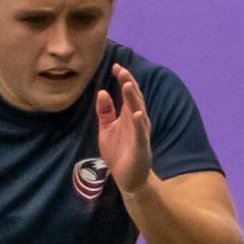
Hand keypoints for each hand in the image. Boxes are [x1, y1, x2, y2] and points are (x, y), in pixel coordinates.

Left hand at [95, 63, 153, 193]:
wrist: (128, 178)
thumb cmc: (119, 151)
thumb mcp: (107, 129)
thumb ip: (105, 111)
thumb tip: (102, 92)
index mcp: (128, 115)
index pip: (128, 93)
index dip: (123, 79)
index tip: (115, 66)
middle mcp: (137, 121)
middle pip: (134, 98)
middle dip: (129, 84)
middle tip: (121, 70)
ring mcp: (140, 133)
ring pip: (139, 112)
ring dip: (134, 98)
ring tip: (128, 84)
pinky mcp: (141, 147)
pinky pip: (140, 133)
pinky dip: (139, 123)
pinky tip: (137, 114)